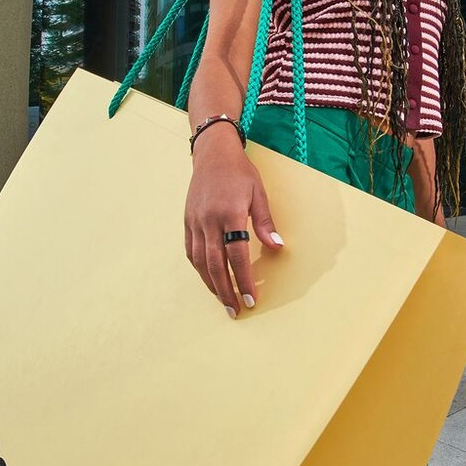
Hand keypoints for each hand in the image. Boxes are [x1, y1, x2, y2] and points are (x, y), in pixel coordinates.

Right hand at [184, 124, 283, 316]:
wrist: (212, 154)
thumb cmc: (240, 173)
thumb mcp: (259, 194)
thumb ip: (265, 224)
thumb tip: (277, 248)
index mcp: (229, 213)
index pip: (237, 255)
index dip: (243, 280)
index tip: (250, 299)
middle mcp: (208, 220)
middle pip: (215, 264)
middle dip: (226, 291)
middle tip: (235, 310)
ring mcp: (195, 222)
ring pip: (200, 261)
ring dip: (211, 284)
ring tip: (222, 300)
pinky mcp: (187, 221)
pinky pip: (191, 251)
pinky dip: (199, 268)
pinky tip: (209, 279)